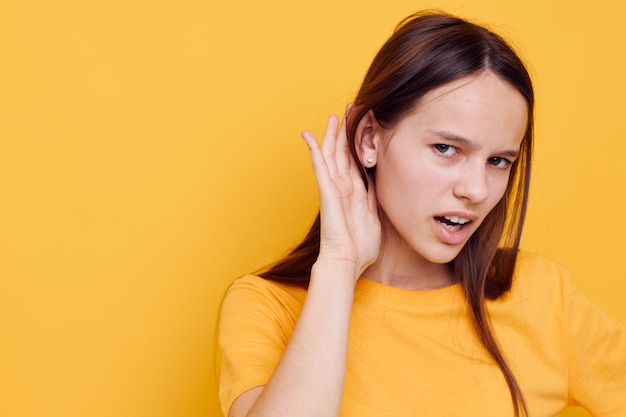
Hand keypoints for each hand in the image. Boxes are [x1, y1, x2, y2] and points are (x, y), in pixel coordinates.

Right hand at [301, 107, 380, 280]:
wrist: (347, 262)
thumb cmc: (360, 248)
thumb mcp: (374, 217)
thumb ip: (373, 199)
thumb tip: (377, 184)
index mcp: (355, 193)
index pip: (355, 162)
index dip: (357, 144)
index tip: (361, 126)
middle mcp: (343, 187)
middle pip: (342, 153)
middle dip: (345, 132)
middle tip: (348, 112)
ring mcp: (333, 189)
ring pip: (331, 155)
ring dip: (331, 135)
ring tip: (333, 117)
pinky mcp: (327, 192)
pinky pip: (320, 167)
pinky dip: (314, 150)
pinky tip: (309, 136)